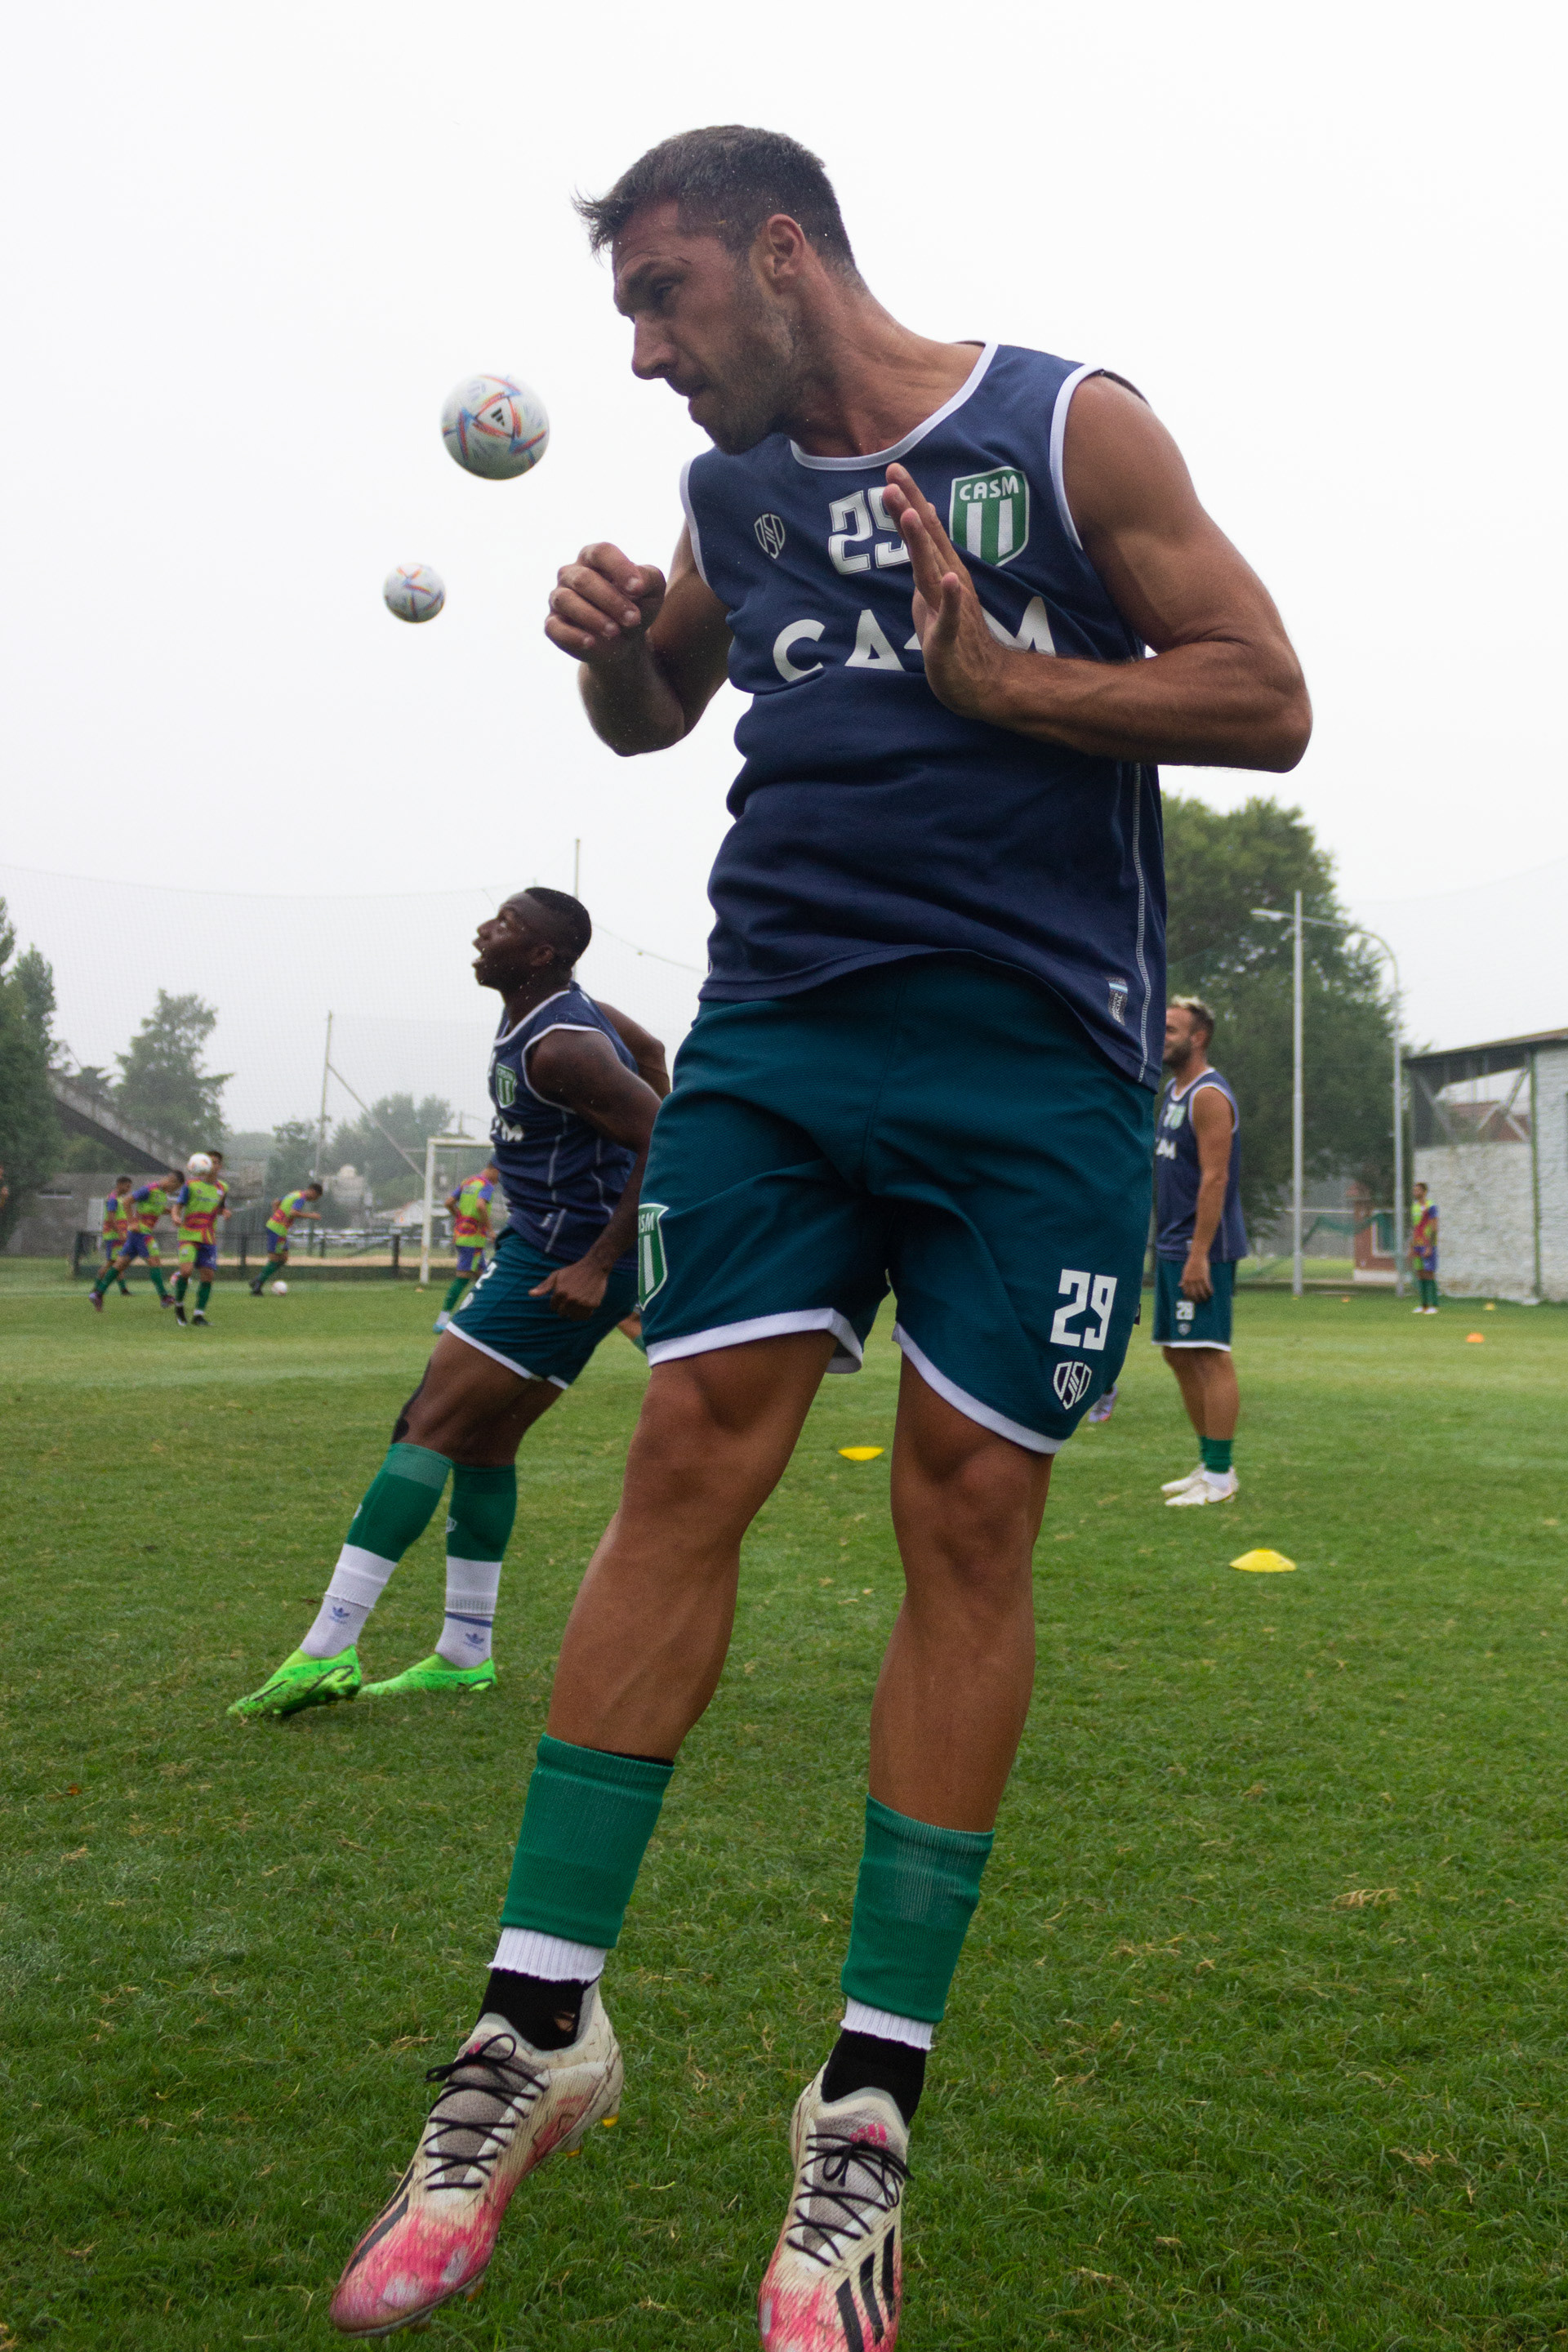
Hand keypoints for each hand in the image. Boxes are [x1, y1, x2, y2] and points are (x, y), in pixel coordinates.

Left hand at [530, 1254, 609, 1321]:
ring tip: (577, 1303)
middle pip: (562, 1313)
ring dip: (574, 1313)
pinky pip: (585, 1316)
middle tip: (571, 1298)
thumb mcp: (557, 1275)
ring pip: (573, 1317)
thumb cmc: (573, 1271)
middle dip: (564, 1308)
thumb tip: (530, 1294)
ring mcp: (582, 1303)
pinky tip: (584, 1305)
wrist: (594, 1267)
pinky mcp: (592, 1305)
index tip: (563, 1296)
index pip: (553, 1307)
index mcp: (560, 1292)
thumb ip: (544, 1286)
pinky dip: (584, 1314)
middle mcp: (570, 1299)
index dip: (557, 1302)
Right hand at [546, 543, 666, 663]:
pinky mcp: (553, 624)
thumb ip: (648, 579)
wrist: (625, 640)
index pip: (601, 553)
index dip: (619, 567)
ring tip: (615, 631)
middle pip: (584, 579)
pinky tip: (591, 642)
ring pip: (566, 600)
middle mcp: (571, 574)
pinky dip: (572, 635)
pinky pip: (554, 628)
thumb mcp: (651, 591)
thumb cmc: (637, 605)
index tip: (638, 588)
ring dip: (593, 617)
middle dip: (611, 600)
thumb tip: (636, 583)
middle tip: (634, 619)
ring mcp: (559, 598)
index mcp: (593, 558)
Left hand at [881, 463, 1007, 718]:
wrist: (982, 684)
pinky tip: (948, 579)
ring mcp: (951, 610)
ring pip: (933, 571)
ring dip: (922, 542)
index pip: (924, 531)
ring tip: (911, 513)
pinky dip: (950, 597)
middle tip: (892, 477)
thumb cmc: (955, 640)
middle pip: (926, 541)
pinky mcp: (951, 639)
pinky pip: (951, 616)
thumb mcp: (933, 592)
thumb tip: (918, 519)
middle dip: (908, 509)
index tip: (892, 469)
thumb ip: (926, 557)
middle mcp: (947, 584)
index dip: (908, 500)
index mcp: (941, 574)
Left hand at [1180, 1251, 1213, 1302]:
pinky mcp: (1204, 1277)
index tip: (1192, 1300)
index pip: (1186, 1292)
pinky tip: (1211, 1293)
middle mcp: (1190, 1281)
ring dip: (1204, 1297)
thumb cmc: (1191, 1263)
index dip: (1189, 1298)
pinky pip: (1207, 1287)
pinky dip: (1209, 1291)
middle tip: (1200, 1301)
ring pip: (1201, 1292)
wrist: (1197, 1256)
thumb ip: (1183, 1279)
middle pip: (1193, 1294)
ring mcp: (1197, 1279)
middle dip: (1197, 1299)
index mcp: (1185, 1279)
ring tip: (1206, 1298)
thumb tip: (1179, 1285)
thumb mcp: (1184, 1271)